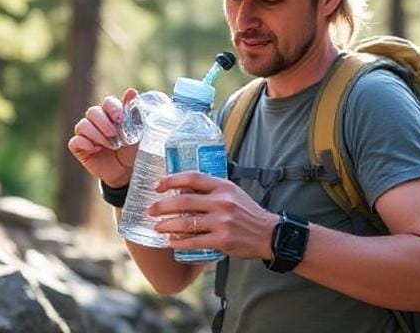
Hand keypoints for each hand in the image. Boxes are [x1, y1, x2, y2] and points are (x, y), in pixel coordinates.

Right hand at [68, 88, 138, 186]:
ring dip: (96, 135)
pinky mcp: (80, 147)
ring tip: (111, 146)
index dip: (112, 108)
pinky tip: (95, 149)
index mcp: (112, 114)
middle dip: (103, 123)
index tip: (120, 119)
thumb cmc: (133, 150)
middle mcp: (97, 121)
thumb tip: (131, 91)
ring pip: (82, 125)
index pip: (108, 102)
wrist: (127, 172)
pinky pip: (75, 141)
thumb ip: (133, 112)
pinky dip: (84, 143)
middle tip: (113, 134)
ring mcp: (86, 133)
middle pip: (93, 112)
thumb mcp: (137, 132)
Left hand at [148, 171, 277, 259]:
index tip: (158, 186)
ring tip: (157, 227)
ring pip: (186, 223)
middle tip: (151, 210)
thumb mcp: (232, 193)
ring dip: (167, 225)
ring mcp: (222, 222)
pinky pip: (194, 241)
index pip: (193, 178)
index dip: (172, 180)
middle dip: (162, 206)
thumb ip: (211, 190)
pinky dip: (179, 242)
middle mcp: (222, 202)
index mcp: (223, 186)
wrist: (268, 233)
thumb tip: (182, 190)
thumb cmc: (247, 212)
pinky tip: (171, 242)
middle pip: (184, 201)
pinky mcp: (222, 240)